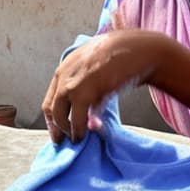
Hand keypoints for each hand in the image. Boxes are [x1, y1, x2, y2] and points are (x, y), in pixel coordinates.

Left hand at [41, 30, 162, 143]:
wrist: (138, 50)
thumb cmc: (122, 57)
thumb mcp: (100, 68)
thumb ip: (91, 89)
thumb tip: (90, 115)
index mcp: (66, 66)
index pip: (51, 96)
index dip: (53, 115)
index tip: (59, 128)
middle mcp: (64, 74)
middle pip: (51, 108)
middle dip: (57, 127)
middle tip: (63, 140)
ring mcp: (72, 83)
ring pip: (60, 115)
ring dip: (68, 130)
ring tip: (77, 139)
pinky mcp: (83, 93)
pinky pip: (76, 119)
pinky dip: (79, 130)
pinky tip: (85, 135)